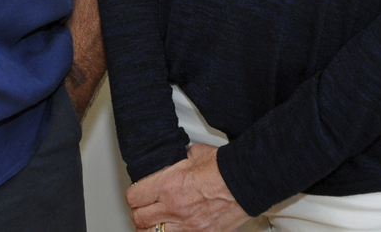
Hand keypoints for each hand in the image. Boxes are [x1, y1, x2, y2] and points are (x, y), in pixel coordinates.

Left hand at [126, 144, 249, 231]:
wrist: (246, 181)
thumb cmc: (223, 168)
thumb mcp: (194, 155)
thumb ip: (178, 161)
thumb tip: (177, 161)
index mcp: (167, 186)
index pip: (133, 198)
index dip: (133, 196)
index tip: (137, 195)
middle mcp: (174, 208)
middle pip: (139, 219)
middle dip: (139, 214)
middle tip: (143, 210)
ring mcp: (188, 226)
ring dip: (152, 229)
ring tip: (155, 224)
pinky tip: (174, 229)